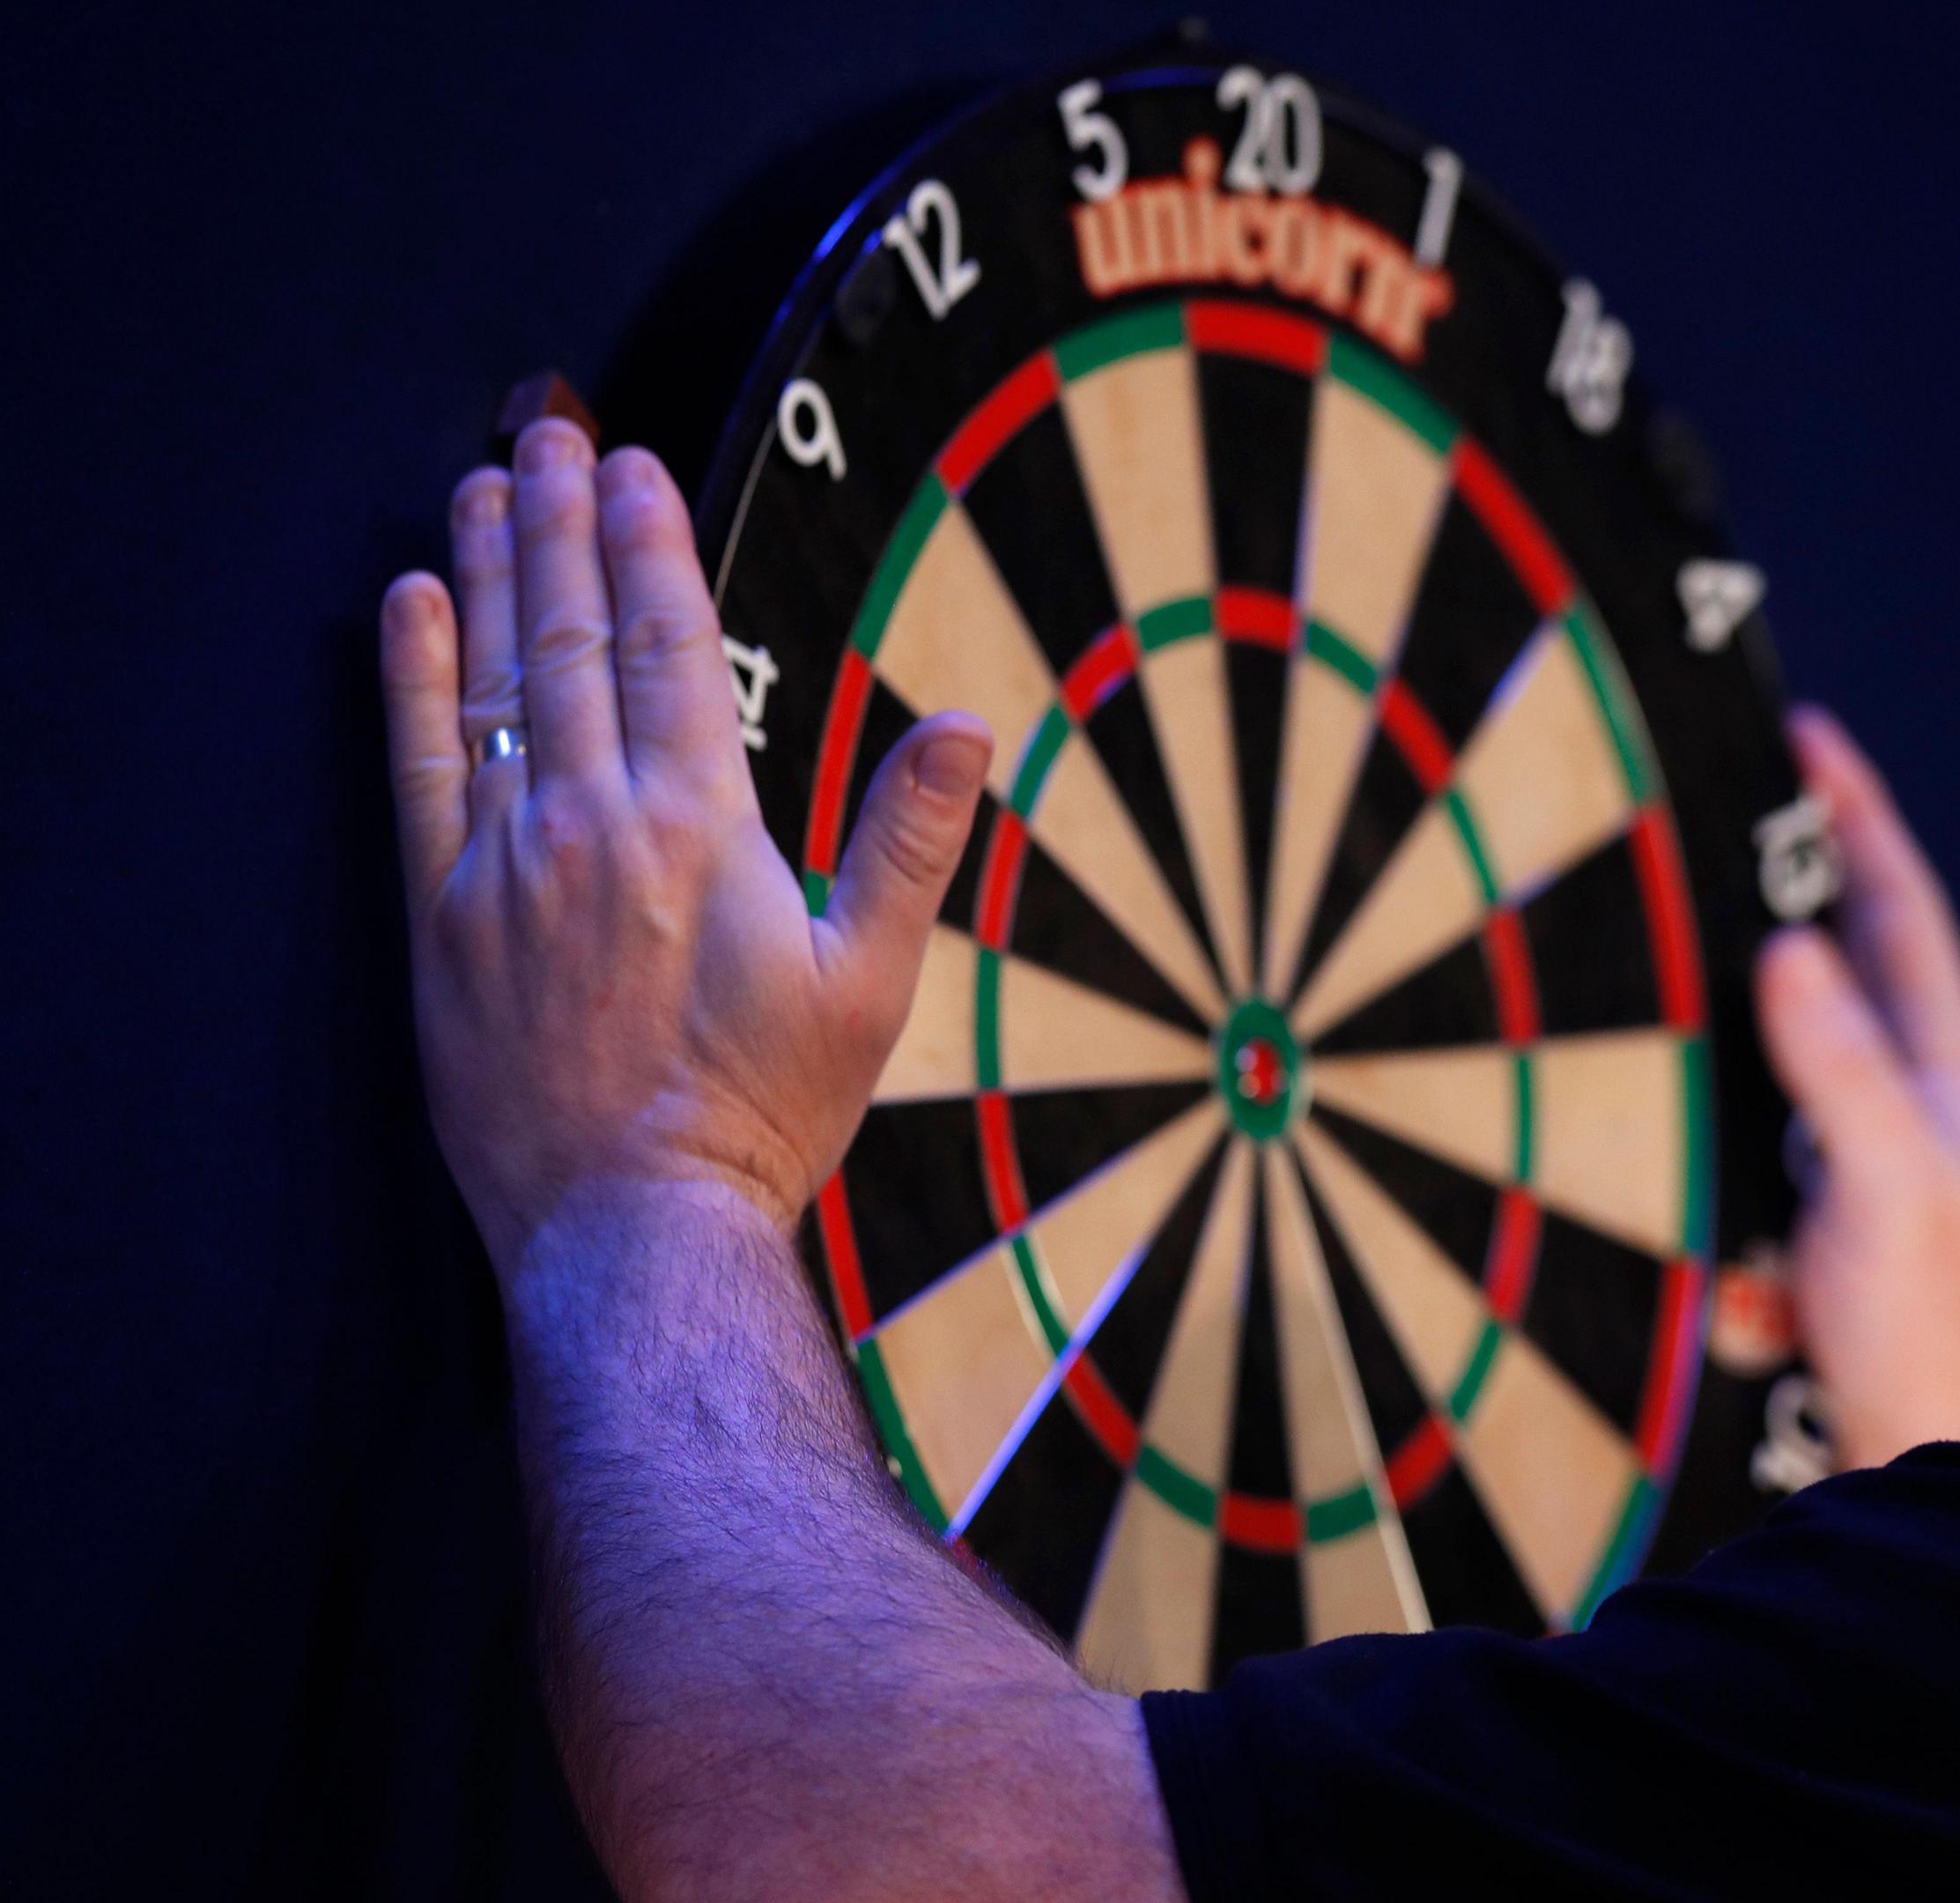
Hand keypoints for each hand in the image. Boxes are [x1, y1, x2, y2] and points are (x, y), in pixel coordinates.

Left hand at [380, 420, 987, 1268]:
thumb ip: (908, 841)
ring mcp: (505, 865)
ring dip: (488, 571)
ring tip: (485, 483)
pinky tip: (411, 605)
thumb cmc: (764, 1113)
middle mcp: (593, 823)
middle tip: (550, 429)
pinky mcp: (441, 920)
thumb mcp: (870, 981)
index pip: (669, 642)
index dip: (652, 541)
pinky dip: (413, 679)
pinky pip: (417, 770)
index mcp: (701, 825)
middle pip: (573, 636)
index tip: (636, 463)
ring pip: (492, 681)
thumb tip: (972, 726)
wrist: (635, 1225)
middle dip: (564, 521)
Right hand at [1754, 709, 1959, 1468]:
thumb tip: (1790, 949)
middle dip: (1758, 940)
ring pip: (1759, 1118)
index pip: (1898, 916)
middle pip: (1825, 996)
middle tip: (1688, 872)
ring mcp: (1857, 1206)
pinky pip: (1730, 1237)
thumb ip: (1842, 1070)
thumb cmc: (1957, 1354)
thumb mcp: (1890, 1191)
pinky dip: (1722, 1270)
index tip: (1806, 736)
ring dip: (1711, 1130)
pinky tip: (1744, 1315)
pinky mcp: (1812, 1280)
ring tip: (1663, 1120)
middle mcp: (1904, 1131)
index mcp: (1943, 1088)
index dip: (1855, 820)